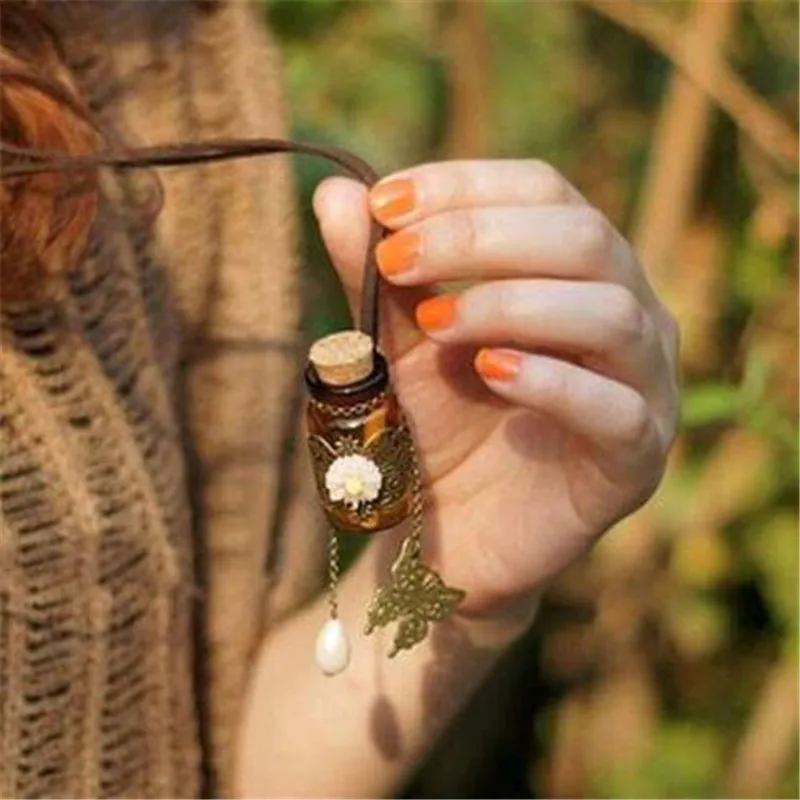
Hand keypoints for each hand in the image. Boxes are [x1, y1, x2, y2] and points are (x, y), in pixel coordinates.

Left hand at [313, 160, 678, 632]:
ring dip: (510, 304)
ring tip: (434, 325)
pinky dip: (550, 381)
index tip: (383, 203)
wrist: (448, 531)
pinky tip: (488, 371)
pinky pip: (615, 409)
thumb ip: (375, 273)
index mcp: (578, 269)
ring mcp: (644, 387)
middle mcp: (627, 313)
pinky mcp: (636, 461)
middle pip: (584, 237)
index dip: (466, 185)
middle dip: (479, 238)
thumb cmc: (436, 424)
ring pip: (609, 313)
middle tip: (395, 259)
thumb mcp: (398, 341)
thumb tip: (334, 189)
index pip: (544, 190)